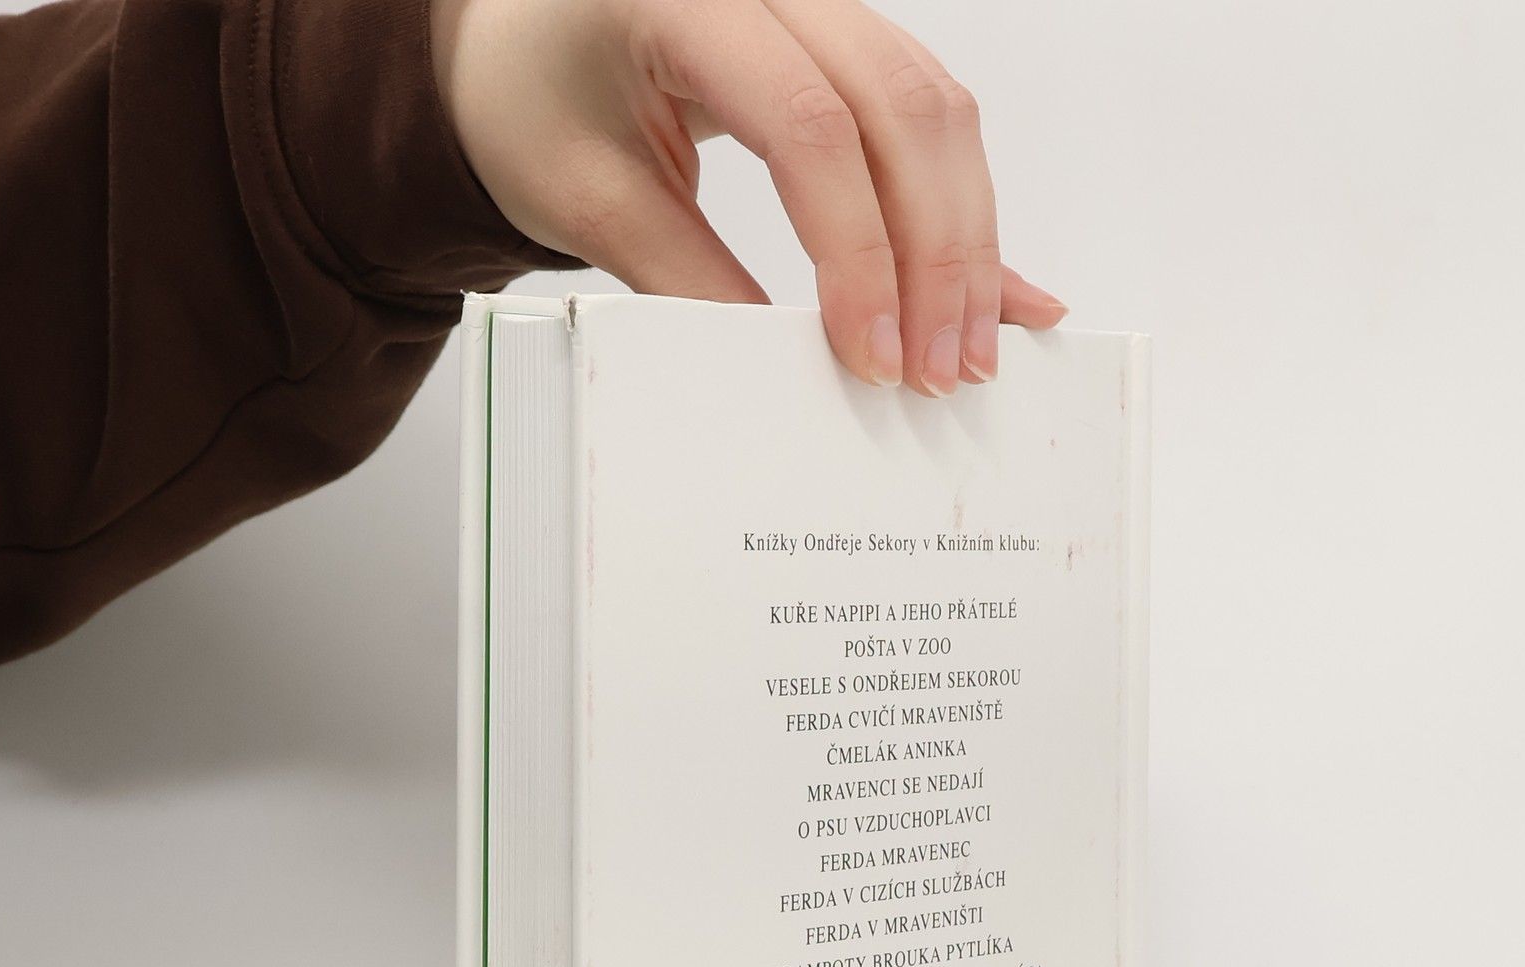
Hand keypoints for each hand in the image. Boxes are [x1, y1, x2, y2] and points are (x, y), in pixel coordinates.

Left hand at [428, 0, 1067, 394]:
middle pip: (900, 111)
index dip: (857, 252)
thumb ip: (689, 280)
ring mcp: (822, 3)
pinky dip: (962, 210)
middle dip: (935, 257)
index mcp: (688, 1)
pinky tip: (997, 285)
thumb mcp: (589, 200)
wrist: (527, 38)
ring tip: (965, 350)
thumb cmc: (538, 99)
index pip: (809, 127)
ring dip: (964, 240)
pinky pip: (929, 114)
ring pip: (936, 110)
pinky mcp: (848, 39)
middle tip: (938, 371)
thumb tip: (797, 368)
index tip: (872, 354)